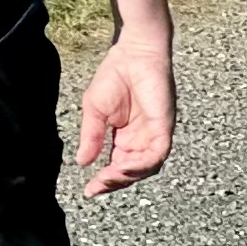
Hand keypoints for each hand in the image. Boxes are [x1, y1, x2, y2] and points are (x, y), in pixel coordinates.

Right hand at [75, 30, 175, 196]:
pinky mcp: (164, 127)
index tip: (88, 191)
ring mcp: (155, 134)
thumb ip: (91, 137)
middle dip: (115, 182)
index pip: (118, 166)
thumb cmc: (114, 77)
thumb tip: (81, 163)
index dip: (105, 180)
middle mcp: (142, 140)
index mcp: (125, 138)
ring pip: (147, 167)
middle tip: (98, 187)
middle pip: (133, 171)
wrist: (133, 54)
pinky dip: (143, 164)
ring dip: (129, 176)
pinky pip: (158, 153)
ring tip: (109, 178)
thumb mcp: (94, 112)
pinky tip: (125, 167)